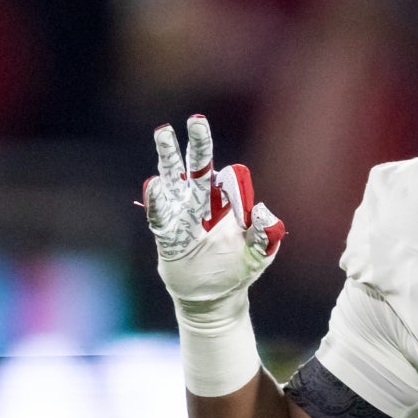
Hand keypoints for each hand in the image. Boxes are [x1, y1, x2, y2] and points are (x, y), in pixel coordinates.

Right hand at [142, 115, 285, 326]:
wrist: (214, 297)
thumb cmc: (238, 270)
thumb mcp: (259, 255)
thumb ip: (265, 235)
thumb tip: (265, 212)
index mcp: (225, 204)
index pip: (227, 181)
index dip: (232, 182)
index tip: (232, 182)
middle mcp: (201, 204)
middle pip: (198, 167)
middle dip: (198, 144)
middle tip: (197, 119)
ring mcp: (182, 216)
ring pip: (173, 180)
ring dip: (169, 157)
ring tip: (164, 132)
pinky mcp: (168, 236)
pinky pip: (160, 215)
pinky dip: (156, 201)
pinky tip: (153, 184)